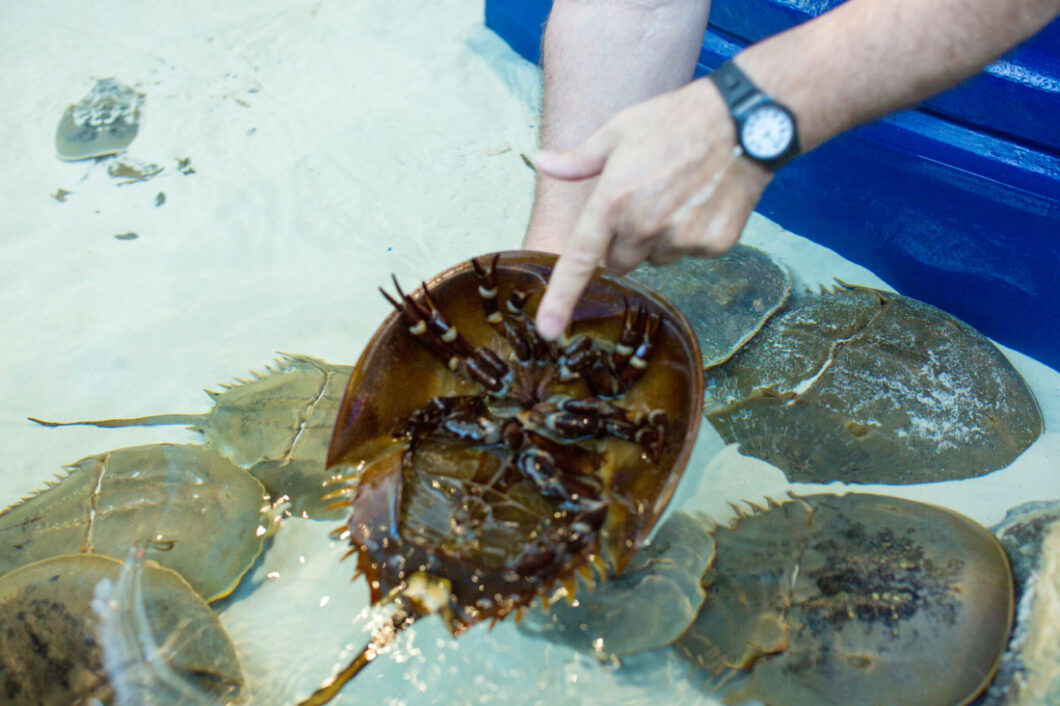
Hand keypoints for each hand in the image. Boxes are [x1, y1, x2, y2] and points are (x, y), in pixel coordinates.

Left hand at [531, 77, 773, 339]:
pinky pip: (691, 254)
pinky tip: (703, 202)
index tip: (548, 330)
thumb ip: (578, 160)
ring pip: (656, 259)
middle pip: (619, 262)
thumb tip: (542, 162)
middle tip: (643, 203)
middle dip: (623, 242)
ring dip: (659, 239)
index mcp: (613, 201)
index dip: (561, 298)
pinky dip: (694, 235)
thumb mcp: (618, 131)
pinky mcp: (714, 244)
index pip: (579, 260)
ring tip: (678, 196)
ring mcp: (681, 238)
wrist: (744, 122)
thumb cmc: (675, 121)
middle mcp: (644, 226)